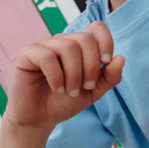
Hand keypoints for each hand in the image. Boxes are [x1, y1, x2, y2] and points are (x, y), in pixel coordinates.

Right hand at [4, 21, 124, 129]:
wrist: (39, 119)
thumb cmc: (64, 102)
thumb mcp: (93, 92)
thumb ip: (109, 77)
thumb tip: (121, 58)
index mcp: (79, 46)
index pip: (97, 28)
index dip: (106, 42)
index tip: (105, 63)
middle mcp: (62, 41)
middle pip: (85, 39)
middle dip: (90, 67)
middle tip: (85, 87)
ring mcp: (44, 45)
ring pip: (68, 47)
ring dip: (74, 75)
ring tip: (70, 92)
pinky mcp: (27, 53)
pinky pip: (47, 56)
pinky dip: (56, 76)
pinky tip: (57, 88)